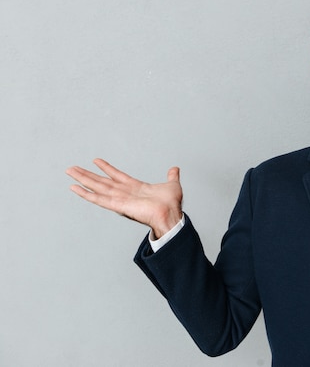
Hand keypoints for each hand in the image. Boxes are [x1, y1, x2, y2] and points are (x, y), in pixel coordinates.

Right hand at [66, 159, 182, 237]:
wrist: (171, 214)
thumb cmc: (172, 204)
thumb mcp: (172, 185)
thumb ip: (172, 176)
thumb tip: (175, 169)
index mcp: (135, 187)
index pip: (117, 175)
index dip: (107, 168)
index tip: (96, 160)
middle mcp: (125, 193)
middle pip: (102, 181)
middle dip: (87, 174)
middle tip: (72, 167)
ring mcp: (119, 199)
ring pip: (97, 187)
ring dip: (83, 179)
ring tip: (70, 172)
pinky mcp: (117, 205)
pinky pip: (98, 199)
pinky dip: (86, 194)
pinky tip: (75, 188)